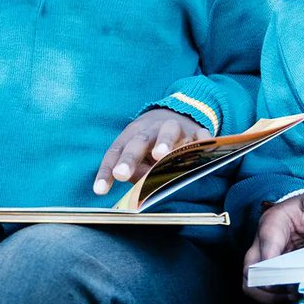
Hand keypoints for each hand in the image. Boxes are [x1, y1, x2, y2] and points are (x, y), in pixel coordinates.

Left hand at [94, 109, 209, 194]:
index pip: (116, 153)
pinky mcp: (197, 131)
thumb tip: (141, 187)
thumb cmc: (152, 143)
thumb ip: (137, 172)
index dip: (106, 171)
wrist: (176, 113)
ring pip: (169, 131)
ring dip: (164, 142)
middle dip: (130, 158)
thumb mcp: (139, 155)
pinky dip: (202, 141)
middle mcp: (151, 130)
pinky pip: (200, 135)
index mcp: (132, 136)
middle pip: (138, 142)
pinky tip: (203, 146)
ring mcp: (175, 128)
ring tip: (160, 155)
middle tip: (121, 174)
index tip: (100, 190)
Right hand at [243, 193, 303, 303]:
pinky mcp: (267, 271)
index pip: (266, 245)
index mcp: (272, 223)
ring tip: (294, 297)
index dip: (274, 266)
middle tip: (294, 292)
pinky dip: (273, 299)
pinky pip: (260, 290)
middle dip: (269, 287)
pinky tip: (293, 298)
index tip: (289, 280)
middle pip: (249, 270)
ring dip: (269, 296)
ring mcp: (261, 258)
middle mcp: (260, 242)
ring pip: (250, 284)